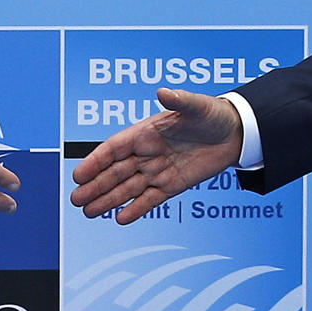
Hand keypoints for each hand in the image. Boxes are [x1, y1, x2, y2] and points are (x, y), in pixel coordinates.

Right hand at [70, 87, 243, 224]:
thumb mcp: (198, 106)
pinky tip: (120, 218)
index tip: (79, 174)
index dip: (95, 161)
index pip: (114, 149)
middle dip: (95, 186)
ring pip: (127, 188)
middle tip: (76, 200)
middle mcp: (147, 153)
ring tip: (88, 212)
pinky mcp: (172, 186)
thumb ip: (179, 101)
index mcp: (145, 132)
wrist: (235, 133)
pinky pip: (150, 199)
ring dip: (108, 200)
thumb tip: (163, 92)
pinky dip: (136, 209)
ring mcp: (157, 171)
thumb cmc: (213, 115)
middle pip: (115, 172)